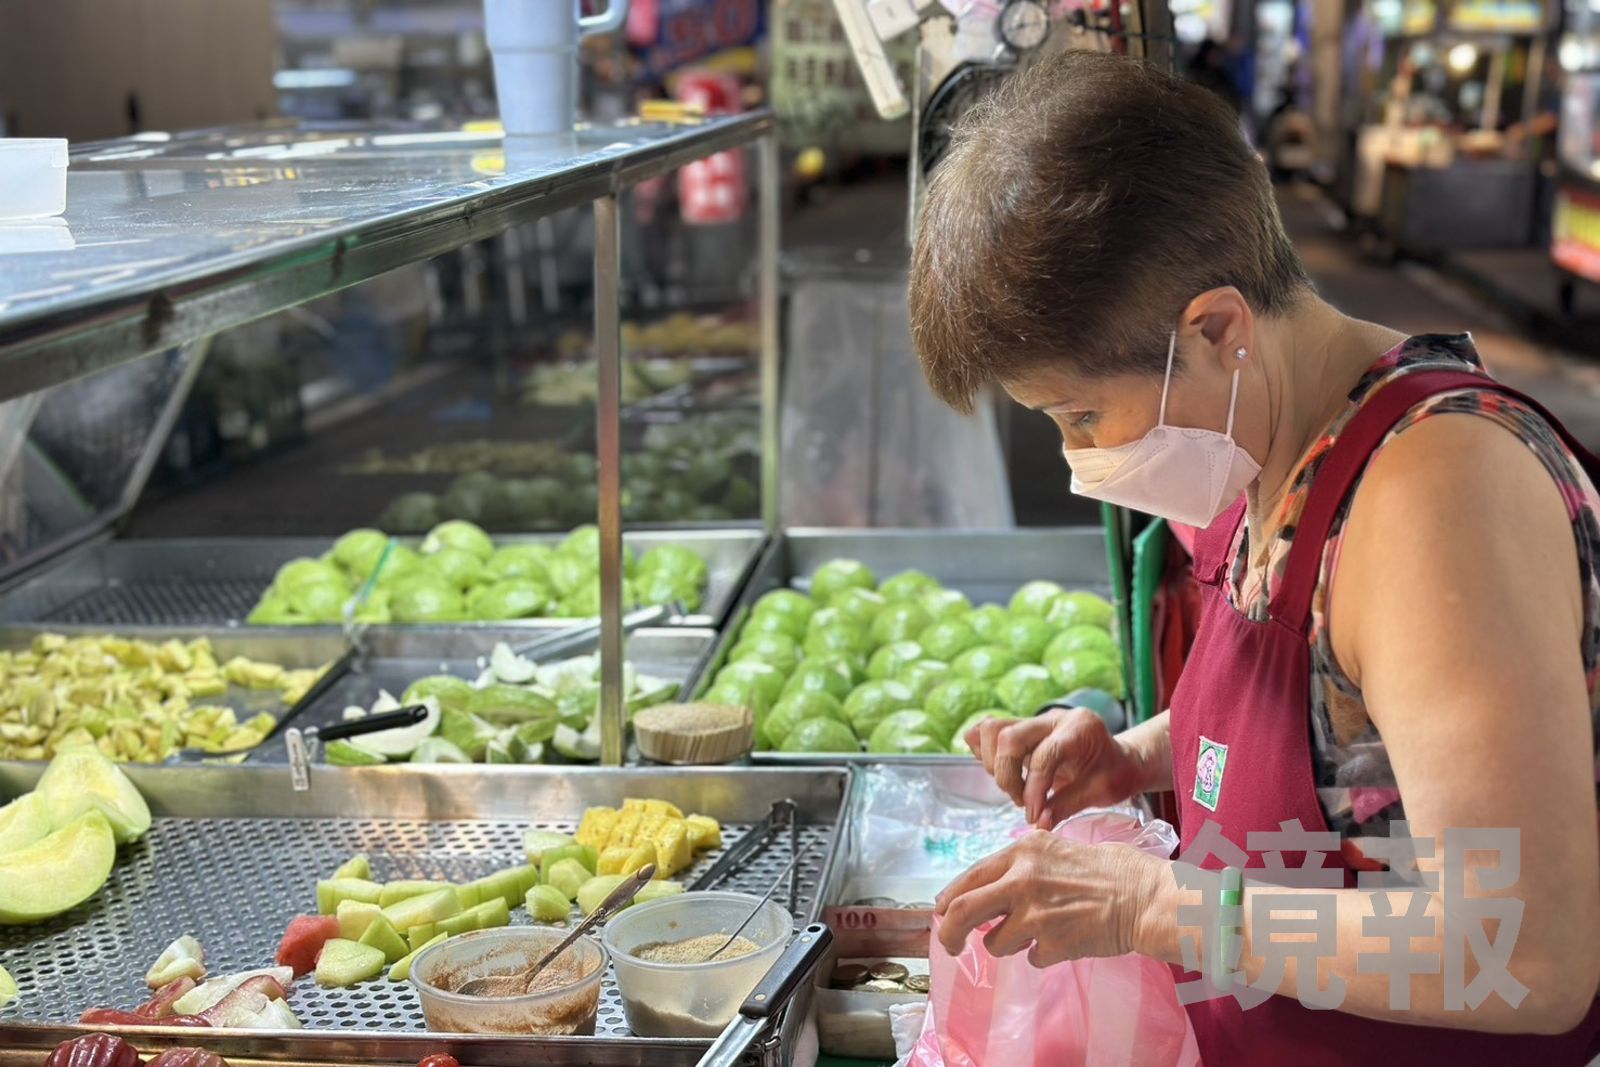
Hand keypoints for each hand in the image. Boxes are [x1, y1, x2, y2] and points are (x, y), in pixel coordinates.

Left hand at [933, 830, 1172, 965]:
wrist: (1143, 897)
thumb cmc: (1106, 870)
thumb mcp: (1054, 849)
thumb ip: (1018, 867)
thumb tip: (985, 892)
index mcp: (1021, 852)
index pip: (967, 879)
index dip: (947, 901)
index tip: (941, 914)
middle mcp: (1021, 880)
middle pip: (961, 912)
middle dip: (949, 934)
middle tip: (950, 946)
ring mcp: (1035, 914)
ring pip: (994, 943)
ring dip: (1008, 944)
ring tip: (1037, 932)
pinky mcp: (1052, 943)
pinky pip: (1030, 958)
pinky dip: (1040, 954)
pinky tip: (1063, 939)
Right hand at [966, 708, 1141, 826]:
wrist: (1119, 759)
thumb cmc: (1114, 774)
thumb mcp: (1100, 792)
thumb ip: (1066, 806)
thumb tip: (1037, 823)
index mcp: (1080, 728)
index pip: (1043, 756)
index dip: (1033, 790)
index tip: (1032, 815)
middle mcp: (1053, 718)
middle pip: (1008, 736)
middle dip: (1006, 775)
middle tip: (1021, 802)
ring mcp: (1035, 719)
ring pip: (992, 729)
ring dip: (994, 765)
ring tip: (1014, 789)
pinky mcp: (1021, 727)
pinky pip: (989, 731)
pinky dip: (986, 753)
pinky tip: (1003, 773)